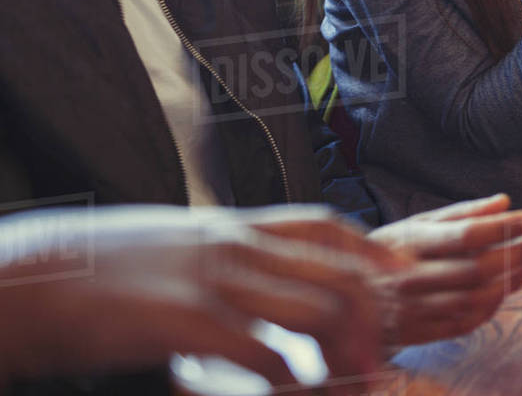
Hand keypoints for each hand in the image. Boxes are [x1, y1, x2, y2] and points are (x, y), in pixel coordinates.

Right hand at [0, 205, 385, 386]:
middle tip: (381, 362)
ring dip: (345, 358)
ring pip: (319, 311)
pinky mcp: (186, 322)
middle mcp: (231, 246)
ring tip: (348, 388)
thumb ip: (211, 260)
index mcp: (225, 227)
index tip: (400, 276)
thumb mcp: (164, 249)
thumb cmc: (87, 271)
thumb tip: (241, 280)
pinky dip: (291, 387)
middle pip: (338, 271)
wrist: (22, 279)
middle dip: (374, 319)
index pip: (321, 224)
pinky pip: (268, 357)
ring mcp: (212, 281)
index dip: (370, 250)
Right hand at [368, 194, 521, 345]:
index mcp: (410, 243)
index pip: (466, 234)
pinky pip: (464, 322)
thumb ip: (462, 213)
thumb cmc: (391, 251)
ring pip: (474, 298)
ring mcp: (415, 308)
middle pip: (475, 268)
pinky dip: (491, 306)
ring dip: (510, 282)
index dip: (503, 227)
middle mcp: (411, 277)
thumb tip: (503, 201)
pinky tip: (507, 290)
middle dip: (515, 253)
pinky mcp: (420, 332)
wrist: (347, 296)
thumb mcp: (418, 223)